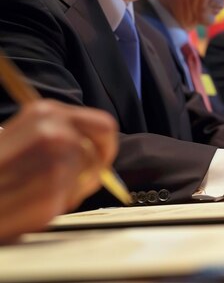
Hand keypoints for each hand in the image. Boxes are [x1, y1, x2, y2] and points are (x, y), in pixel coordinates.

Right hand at [0, 100, 117, 242]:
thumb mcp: (24, 134)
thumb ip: (58, 135)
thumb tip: (93, 148)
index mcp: (48, 112)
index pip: (103, 125)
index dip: (106, 144)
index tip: (101, 156)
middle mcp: (57, 132)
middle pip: (101, 154)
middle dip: (97, 167)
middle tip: (84, 177)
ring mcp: (59, 161)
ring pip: (88, 178)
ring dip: (73, 186)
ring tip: (40, 188)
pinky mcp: (55, 190)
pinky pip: (72, 199)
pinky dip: (59, 202)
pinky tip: (32, 199)